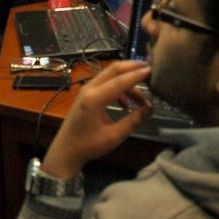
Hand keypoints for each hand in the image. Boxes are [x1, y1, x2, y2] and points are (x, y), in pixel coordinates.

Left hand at [41, 61, 151, 179]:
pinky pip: (105, 83)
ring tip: (142, 97)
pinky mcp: (87, 93)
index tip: (152, 71)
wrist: (66, 150)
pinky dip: (119, 87)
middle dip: (132, 67)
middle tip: (149, 69)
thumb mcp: (114, 136)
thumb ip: (133, 121)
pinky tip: (127, 104)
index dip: (137, 75)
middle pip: (113, 70)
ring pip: (110, 75)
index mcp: (94, 99)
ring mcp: (87, 89)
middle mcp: (89, 89)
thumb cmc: (88, 145)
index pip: (120, 81)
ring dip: (127, 80)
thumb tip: (149, 109)